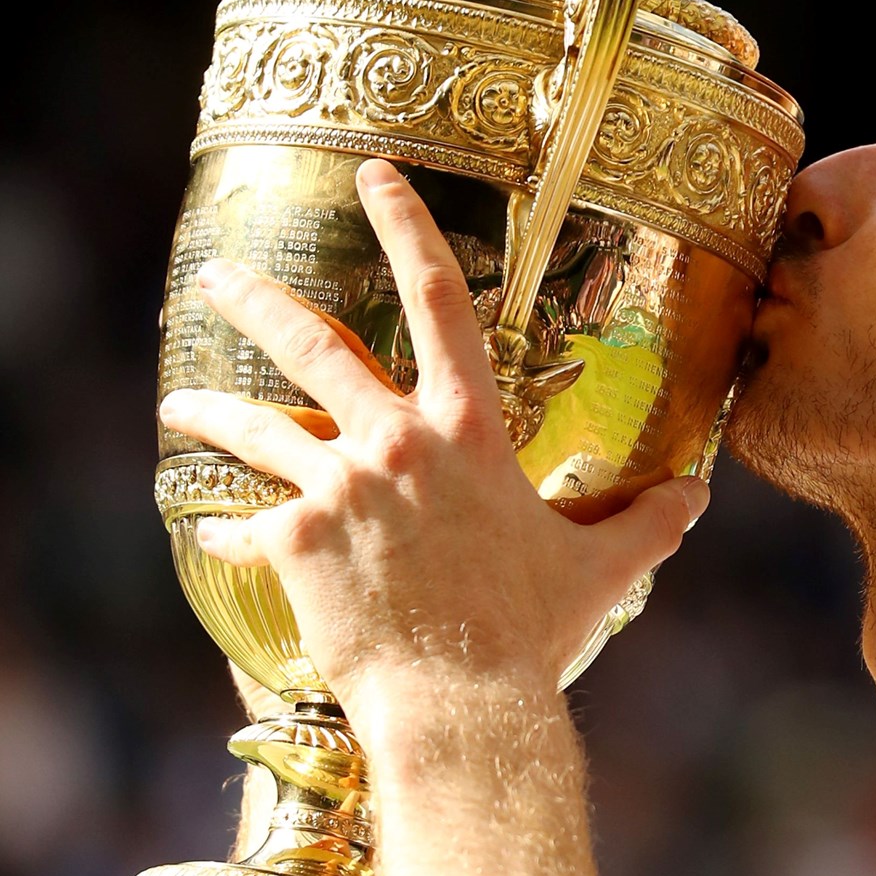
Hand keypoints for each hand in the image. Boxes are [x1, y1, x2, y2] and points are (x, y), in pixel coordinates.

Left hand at [157, 158, 708, 723]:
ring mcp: (339, 486)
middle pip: (314, 346)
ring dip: (210, 409)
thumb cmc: (531, 631)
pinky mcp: (296, 541)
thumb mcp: (600, 568)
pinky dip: (232, 529)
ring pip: (257, 428)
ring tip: (176, 404)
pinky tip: (214, 534)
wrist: (461, 700)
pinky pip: (248, 525)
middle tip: (217, 274)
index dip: (406, 224)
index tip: (373, 175)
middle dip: (257, 300)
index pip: (441, 298)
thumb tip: (699, 498)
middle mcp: (397, 440)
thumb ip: (647, 523)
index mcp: (469, 429)